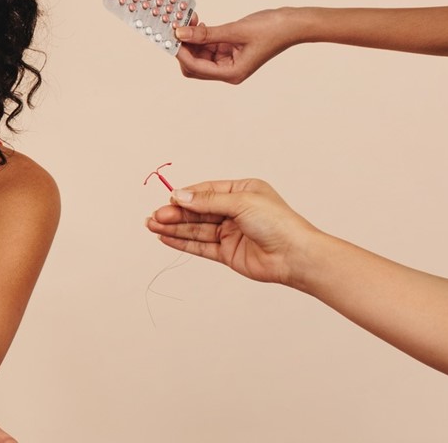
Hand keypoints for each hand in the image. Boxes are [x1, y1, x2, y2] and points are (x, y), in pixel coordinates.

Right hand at [145, 178, 320, 286]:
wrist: (295, 256)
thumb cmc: (278, 223)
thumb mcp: (241, 203)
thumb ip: (207, 202)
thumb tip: (180, 196)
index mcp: (242, 192)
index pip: (206, 191)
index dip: (186, 196)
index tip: (169, 200)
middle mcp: (235, 211)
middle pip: (198, 211)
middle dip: (175, 213)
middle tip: (155, 216)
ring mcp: (230, 232)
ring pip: (196, 228)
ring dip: (174, 227)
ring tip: (152, 225)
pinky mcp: (227, 253)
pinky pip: (200, 245)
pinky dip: (182, 241)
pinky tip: (165, 237)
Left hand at [174, 8, 299, 83]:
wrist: (293, 23)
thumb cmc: (271, 29)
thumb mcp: (235, 30)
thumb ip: (206, 33)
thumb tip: (180, 33)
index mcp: (231, 73)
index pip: (195, 67)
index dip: (180, 51)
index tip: (170, 35)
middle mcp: (228, 71)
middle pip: (193, 65)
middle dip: (184, 47)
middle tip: (176, 26)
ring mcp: (229, 61)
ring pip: (199, 54)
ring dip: (192, 38)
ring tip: (189, 19)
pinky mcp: (230, 50)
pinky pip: (209, 45)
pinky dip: (201, 35)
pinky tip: (199, 23)